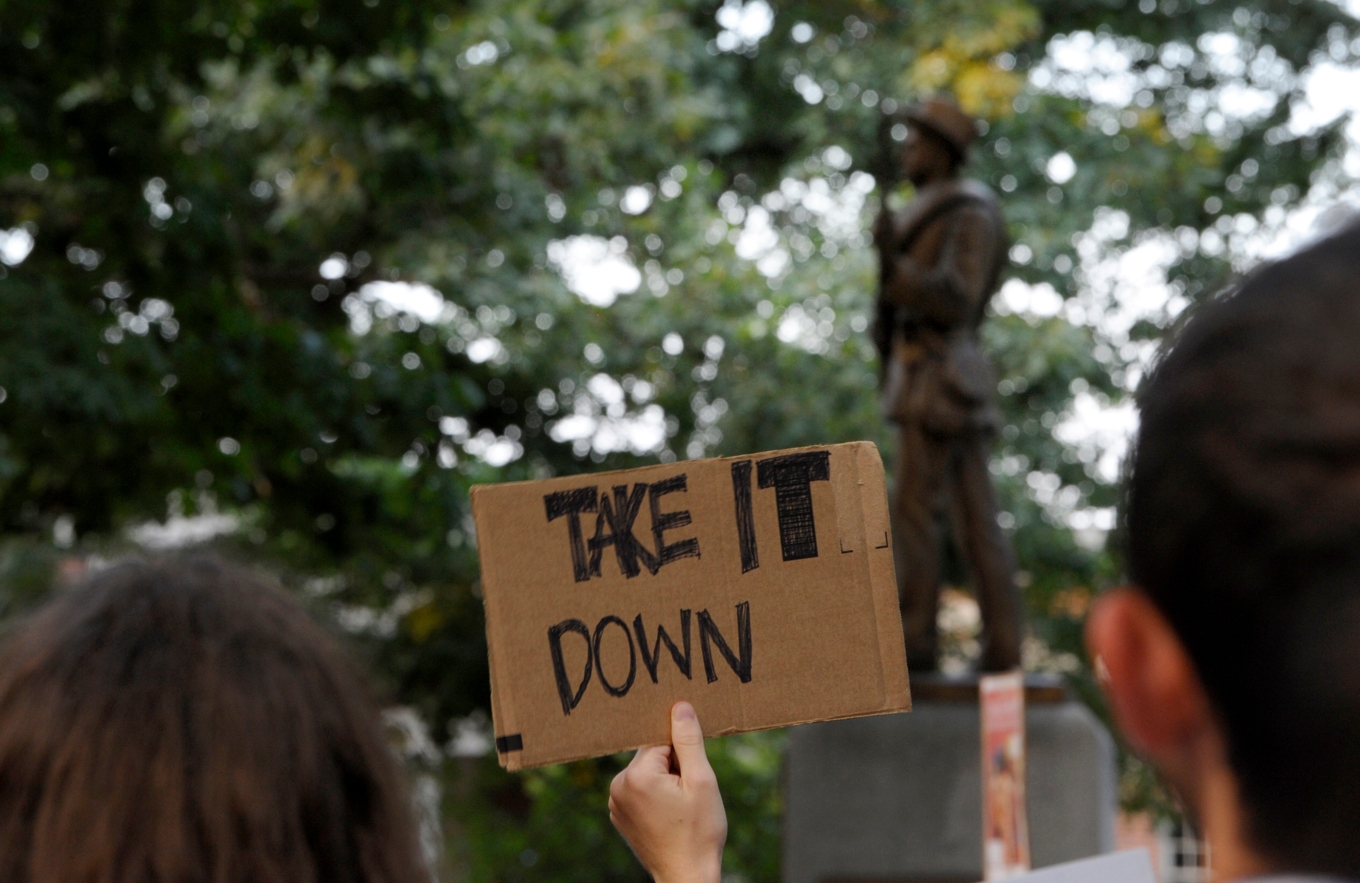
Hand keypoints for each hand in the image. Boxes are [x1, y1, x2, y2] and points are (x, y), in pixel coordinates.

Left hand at [609, 702, 726, 882]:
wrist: (686, 876)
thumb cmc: (699, 831)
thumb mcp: (701, 781)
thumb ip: (688, 740)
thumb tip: (679, 706)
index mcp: (636, 775)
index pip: (660, 740)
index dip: (683, 752)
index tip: (692, 773)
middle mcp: (617, 786)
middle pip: (652, 755)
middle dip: (674, 766)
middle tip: (689, 793)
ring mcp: (614, 802)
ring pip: (647, 772)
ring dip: (666, 780)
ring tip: (680, 807)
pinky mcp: (619, 815)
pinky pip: (639, 790)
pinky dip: (656, 795)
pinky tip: (670, 815)